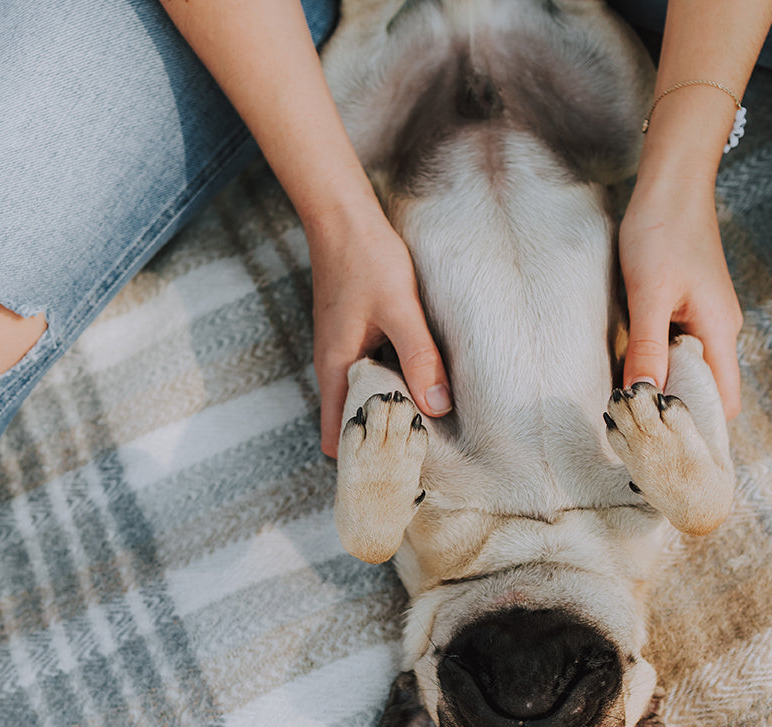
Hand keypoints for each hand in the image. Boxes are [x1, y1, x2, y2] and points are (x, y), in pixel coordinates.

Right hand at [309, 203, 450, 457]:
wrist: (344, 216)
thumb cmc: (367, 259)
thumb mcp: (400, 309)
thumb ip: (419, 357)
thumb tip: (438, 408)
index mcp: (335, 369)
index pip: (336, 436)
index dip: (362, 456)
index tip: (396, 466)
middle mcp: (334, 367)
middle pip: (353, 421)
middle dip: (383, 437)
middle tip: (426, 451)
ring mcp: (344, 352)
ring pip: (366, 396)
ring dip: (392, 409)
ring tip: (432, 422)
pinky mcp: (356, 337)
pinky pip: (373, 374)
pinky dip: (394, 383)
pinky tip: (424, 380)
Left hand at [619, 176, 742, 418]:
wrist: (671, 183)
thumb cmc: (662, 232)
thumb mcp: (649, 293)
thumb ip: (648, 347)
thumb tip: (643, 397)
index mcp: (720, 332)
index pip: (724, 402)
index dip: (699, 426)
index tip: (664, 442)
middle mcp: (719, 330)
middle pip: (706, 390)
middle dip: (675, 409)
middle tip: (636, 427)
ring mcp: (705, 318)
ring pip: (689, 368)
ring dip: (663, 383)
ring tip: (629, 400)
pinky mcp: (688, 306)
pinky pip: (678, 347)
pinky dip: (658, 360)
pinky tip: (631, 363)